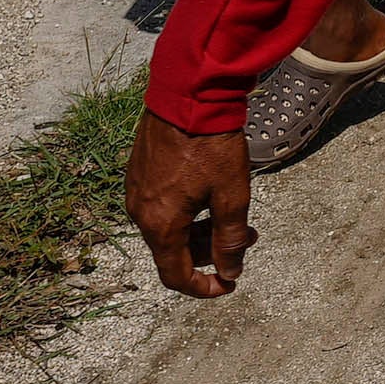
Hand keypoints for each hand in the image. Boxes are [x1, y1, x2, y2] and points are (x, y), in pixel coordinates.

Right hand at [126, 110, 253, 297]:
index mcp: (161, 224)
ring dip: (204, 232)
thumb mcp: (232, 195)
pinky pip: (163, 207)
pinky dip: (189, 213)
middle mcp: (140, 212)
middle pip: (174, 252)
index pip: (175, 275)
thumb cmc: (211, 144)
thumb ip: (231, 239)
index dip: (203, 288)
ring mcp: (137, 191)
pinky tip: (214, 198)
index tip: (229, 285)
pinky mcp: (140, 173)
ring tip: (241, 220)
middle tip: (247, 240)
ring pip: (170, 229)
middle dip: (212, 253)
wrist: (188, 95)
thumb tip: (230, 272)